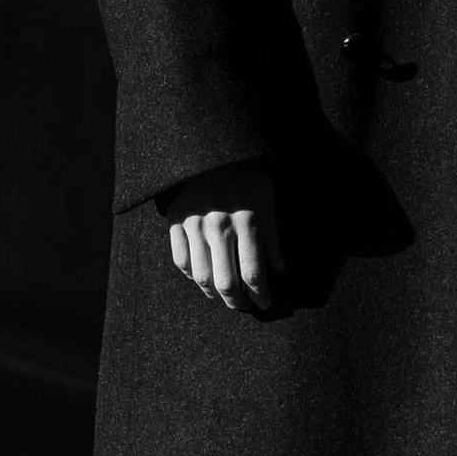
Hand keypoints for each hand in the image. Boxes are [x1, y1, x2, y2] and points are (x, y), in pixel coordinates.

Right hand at [167, 163, 284, 312]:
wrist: (207, 148)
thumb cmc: (244, 174)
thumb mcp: (267, 198)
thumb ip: (273, 236)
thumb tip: (280, 269)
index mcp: (247, 221)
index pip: (254, 273)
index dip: (262, 295)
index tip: (265, 303)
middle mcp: (219, 227)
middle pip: (226, 283)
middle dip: (239, 303)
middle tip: (246, 307)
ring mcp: (194, 226)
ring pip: (202, 277)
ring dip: (215, 294)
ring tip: (226, 297)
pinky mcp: (176, 223)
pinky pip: (181, 261)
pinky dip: (193, 275)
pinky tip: (204, 278)